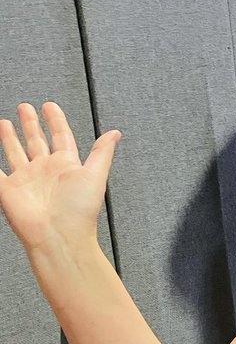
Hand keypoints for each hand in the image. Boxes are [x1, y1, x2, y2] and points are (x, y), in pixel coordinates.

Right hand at [0, 102, 120, 253]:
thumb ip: (102, 152)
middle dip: (30, 123)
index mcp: (66, 165)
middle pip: (36, 140)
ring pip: (15, 151)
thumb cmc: (80, 212)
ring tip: (5, 122)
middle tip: (25, 108)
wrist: (59, 237)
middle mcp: (45, 171)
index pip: (60, 135)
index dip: (55, 120)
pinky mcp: (9, 190)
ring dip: (10, 137)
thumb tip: (115, 133)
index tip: (49, 106)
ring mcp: (26, 179)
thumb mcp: (95, 176)